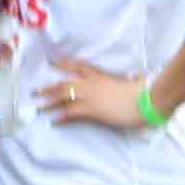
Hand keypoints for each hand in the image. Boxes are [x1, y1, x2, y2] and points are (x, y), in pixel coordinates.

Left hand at [34, 62, 152, 125]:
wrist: (148, 99)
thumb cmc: (144, 90)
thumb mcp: (132, 81)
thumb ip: (126, 80)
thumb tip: (134, 78)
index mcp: (102, 76)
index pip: (80, 66)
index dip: (65, 64)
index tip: (53, 62)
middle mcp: (93, 84)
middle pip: (65, 83)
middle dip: (49, 87)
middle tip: (36, 90)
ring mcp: (92, 97)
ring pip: (64, 96)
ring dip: (49, 102)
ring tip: (38, 107)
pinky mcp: (93, 111)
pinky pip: (72, 113)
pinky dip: (61, 117)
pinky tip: (54, 121)